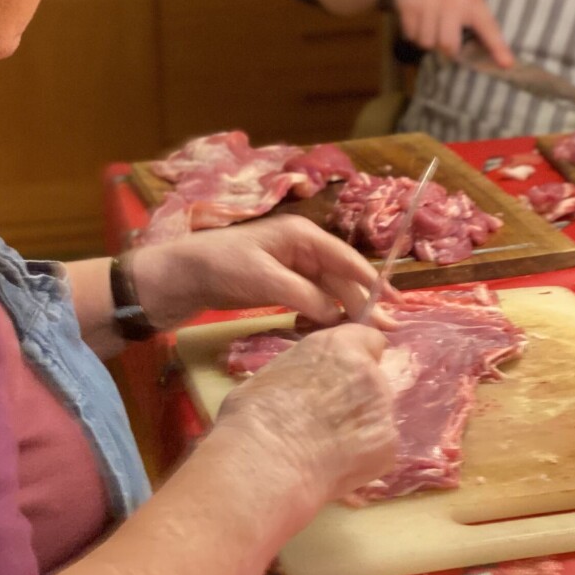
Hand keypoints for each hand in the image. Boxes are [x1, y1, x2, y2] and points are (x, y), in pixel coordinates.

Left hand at [131, 214, 395, 329]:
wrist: (177, 276)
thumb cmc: (221, 268)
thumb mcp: (266, 280)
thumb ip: (306, 296)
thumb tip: (338, 316)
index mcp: (301, 236)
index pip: (347, 259)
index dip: (373, 282)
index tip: (397, 303)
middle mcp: (300, 248)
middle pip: (340, 277)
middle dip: (361, 302)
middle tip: (385, 332)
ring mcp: (288, 267)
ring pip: (326, 290)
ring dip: (340, 312)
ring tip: (356, 337)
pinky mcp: (276, 284)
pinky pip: (309, 300)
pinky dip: (317, 315)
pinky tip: (319, 332)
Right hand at [214, 323, 398, 506]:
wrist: (266, 460)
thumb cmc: (254, 413)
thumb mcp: (277, 371)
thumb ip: (306, 371)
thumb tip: (305, 384)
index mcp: (340, 346)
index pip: (371, 340)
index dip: (360, 357)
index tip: (345, 375)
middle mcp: (368, 372)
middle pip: (375, 380)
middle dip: (358, 397)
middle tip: (329, 419)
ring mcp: (383, 410)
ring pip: (377, 416)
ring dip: (361, 427)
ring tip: (329, 448)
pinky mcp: (389, 447)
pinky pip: (378, 449)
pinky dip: (364, 457)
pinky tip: (336, 466)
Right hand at [385, 0, 512, 65]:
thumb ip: (477, 18)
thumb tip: (485, 50)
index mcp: (472, 0)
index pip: (488, 27)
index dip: (498, 48)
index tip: (506, 64)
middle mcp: (452, 2)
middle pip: (448, 46)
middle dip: (446, 49)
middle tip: (445, 39)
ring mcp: (428, 4)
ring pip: (427, 43)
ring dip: (427, 40)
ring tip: (430, 25)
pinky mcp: (408, 6)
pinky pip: (411, 35)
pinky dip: (413, 33)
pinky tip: (417, 19)